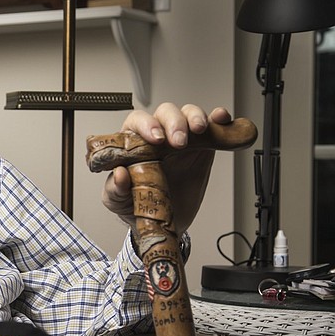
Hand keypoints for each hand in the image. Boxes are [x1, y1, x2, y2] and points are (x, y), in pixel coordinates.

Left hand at [102, 103, 231, 234]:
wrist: (163, 222)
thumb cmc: (136, 204)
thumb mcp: (117, 200)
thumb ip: (114, 189)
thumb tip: (120, 174)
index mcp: (133, 144)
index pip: (137, 122)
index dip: (146, 124)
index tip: (156, 137)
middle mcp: (157, 137)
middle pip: (164, 113)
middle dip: (173, 122)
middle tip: (179, 141)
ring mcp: (181, 139)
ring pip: (187, 114)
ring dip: (194, 117)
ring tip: (199, 131)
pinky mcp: (203, 147)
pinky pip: (212, 126)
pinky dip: (217, 119)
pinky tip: (221, 119)